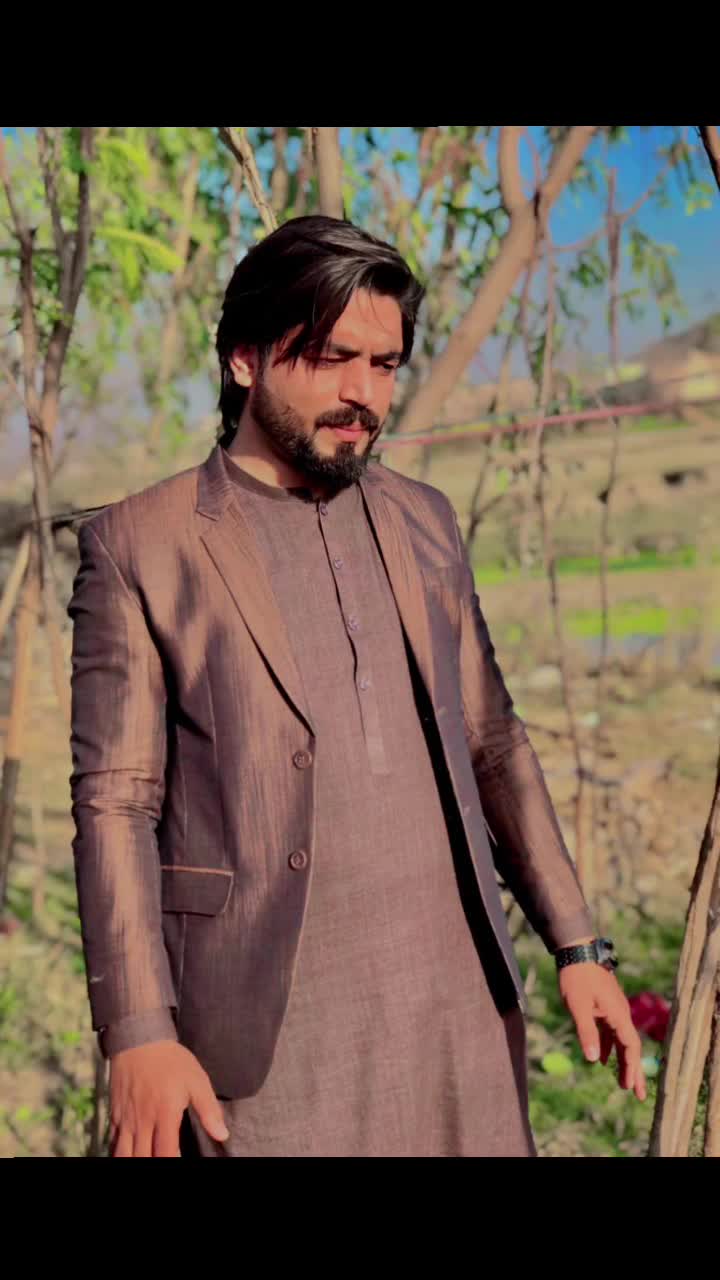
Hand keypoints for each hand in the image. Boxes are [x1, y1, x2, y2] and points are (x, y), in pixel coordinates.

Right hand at [109, 1040, 229, 1156]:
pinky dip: (119, 1152)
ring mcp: (126, 1119)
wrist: (139, 1039)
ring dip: (134, 1160)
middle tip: (163, 1156)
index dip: (173, 1163)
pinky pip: (112, 1142)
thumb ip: (209, 1110)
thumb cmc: (171, 1060)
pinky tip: (129, 1152)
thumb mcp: (197, 1080)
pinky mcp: (115, 1114)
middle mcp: (142, 1121)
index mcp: (164, 1114)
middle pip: (142, 1158)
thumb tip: (222, 1135)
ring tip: (145, 1155)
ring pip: (123, 1155)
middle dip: (152, 1163)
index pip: (166, 1154)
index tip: (180, 1161)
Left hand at [558, 964, 646, 1101]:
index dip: (632, 1068)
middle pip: (630, 1046)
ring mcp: (613, 1009)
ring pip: (620, 1040)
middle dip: (634, 1071)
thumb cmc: (576, 977)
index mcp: (618, 1014)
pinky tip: (602, 1059)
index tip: (632, 1088)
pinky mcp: (605, 1005)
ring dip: (620, 1061)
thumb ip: (587, 1032)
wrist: (576, 951)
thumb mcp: (578, 1006)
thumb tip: (593, 1061)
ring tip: (622, 1083)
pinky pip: (610, 1031)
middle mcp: (620, 1013)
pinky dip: (608, 1046)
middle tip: (638, 1095)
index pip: (630, 1046)